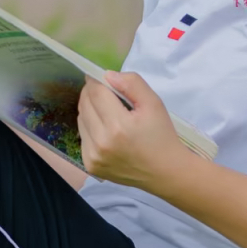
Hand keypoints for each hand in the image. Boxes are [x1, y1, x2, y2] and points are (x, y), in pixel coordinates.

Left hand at [77, 70, 189, 189]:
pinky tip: (105, 131)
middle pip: (85, 104)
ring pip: (81, 120)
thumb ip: (132, 84)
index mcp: (118, 126)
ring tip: (107, 112)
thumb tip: (108, 75)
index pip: (96, 93)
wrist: (165, 172)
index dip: (96, 81)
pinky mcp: (91, 166)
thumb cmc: (161, 135)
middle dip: (91, 93)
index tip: (100, 77)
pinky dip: (90, 128)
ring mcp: (93, 157)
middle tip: (104, 91)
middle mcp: (102, 142)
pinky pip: (83, 137)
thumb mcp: (154, 103)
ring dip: (89, 110)